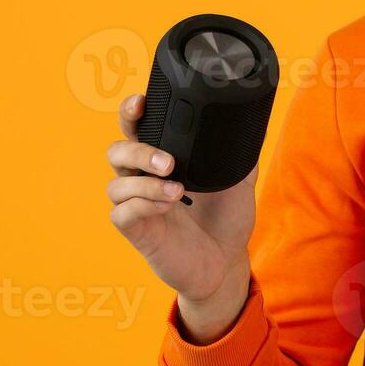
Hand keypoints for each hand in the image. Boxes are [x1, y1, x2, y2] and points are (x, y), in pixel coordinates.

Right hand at [106, 93, 257, 342]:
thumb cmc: (227, 220)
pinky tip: (169, 204)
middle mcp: (143, 180)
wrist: (227, 263)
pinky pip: (123, 213)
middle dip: (137, 150)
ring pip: (117, 184)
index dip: (131, 113)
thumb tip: (248, 123)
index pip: (136, 130)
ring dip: (146, 183)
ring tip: (178, 189)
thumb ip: (238, 154)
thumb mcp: (239, 182)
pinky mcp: (136, 231)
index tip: (141, 102)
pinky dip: (144, 205)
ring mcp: (137, 206)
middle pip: (116, 152)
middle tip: (169, 161)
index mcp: (162, 160)